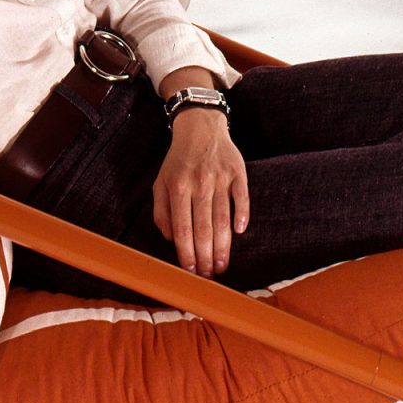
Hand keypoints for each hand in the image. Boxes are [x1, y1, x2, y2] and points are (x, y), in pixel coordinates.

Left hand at [152, 108, 249, 276]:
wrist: (201, 127)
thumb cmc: (178, 160)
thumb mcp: (161, 182)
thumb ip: (161, 212)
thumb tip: (172, 239)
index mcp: (178, 187)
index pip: (183, 229)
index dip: (187, 253)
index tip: (190, 271)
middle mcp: (199, 184)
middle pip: (203, 228)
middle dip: (206, 256)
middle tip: (208, 275)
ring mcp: (221, 178)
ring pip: (222, 218)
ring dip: (223, 246)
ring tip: (222, 265)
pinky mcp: (238, 172)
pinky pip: (242, 197)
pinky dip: (242, 215)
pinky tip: (239, 232)